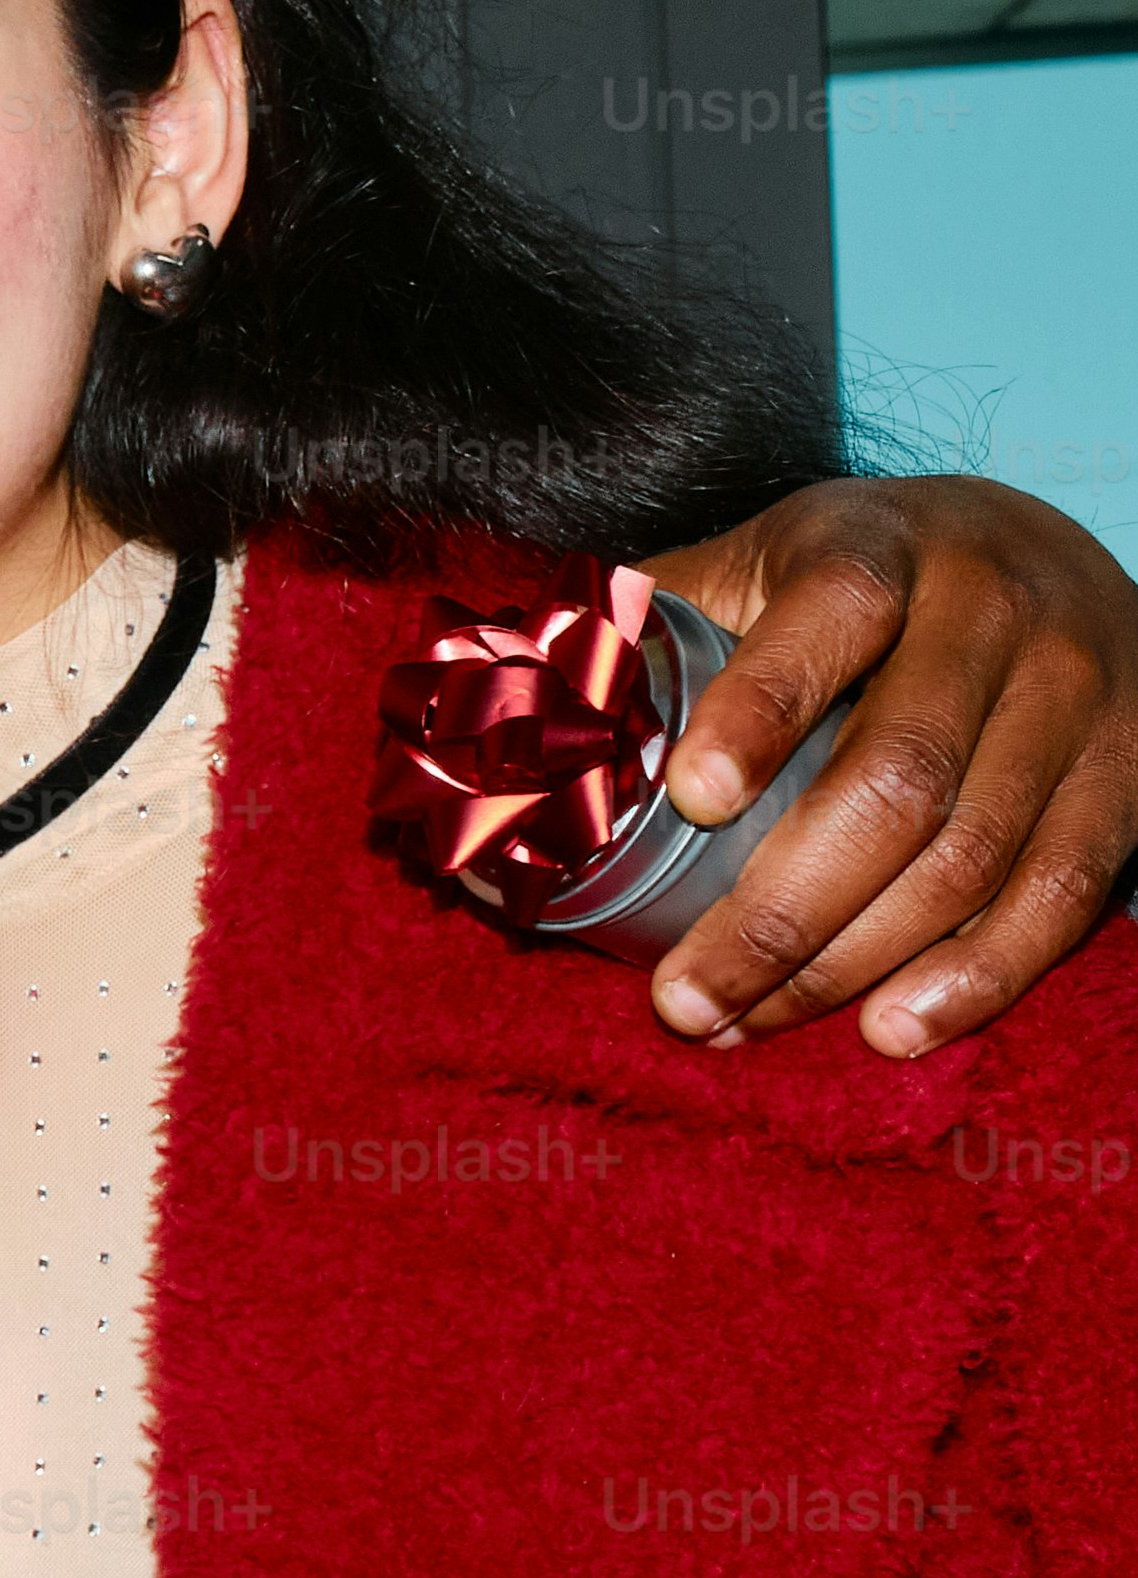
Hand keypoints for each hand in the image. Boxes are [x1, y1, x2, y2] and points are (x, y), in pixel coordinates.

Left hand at [631, 473, 1137, 1050]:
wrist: (1046, 555)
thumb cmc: (854, 581)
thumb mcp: (756, 562)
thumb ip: (644, 622)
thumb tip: (502, 714)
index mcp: (880, 549)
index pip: (829, 617)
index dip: (760, 710)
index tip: (690, 798)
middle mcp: (994, 614)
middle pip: (898, 776)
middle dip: (782, 906)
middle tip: (682, 998)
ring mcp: (1077, 695)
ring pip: (973, 854)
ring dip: (852, 962)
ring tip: (743, 1025)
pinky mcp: (1129, 774)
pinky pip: (1063, 892)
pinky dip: (978, 975)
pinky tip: (890, 1029)